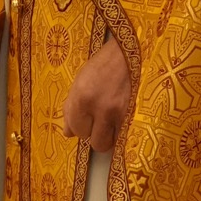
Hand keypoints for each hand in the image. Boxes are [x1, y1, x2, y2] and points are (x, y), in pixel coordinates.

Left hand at [62, 37, 131, 152]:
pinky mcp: (132, 115)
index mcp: (82, 98)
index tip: (83, 119)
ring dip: (105, 137)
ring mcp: (118, 113)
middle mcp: (100, 108)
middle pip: (92, 141)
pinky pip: (121, 137)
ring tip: (106, 123)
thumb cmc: (100, 67)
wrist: (126, 56)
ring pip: (107, 144)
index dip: (78, 127)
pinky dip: (117, 133)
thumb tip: (68, 133)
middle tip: (94, 121)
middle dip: (92, 133)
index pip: (75, 130)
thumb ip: (70, 109)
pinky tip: (116, 121)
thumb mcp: (79, 84)